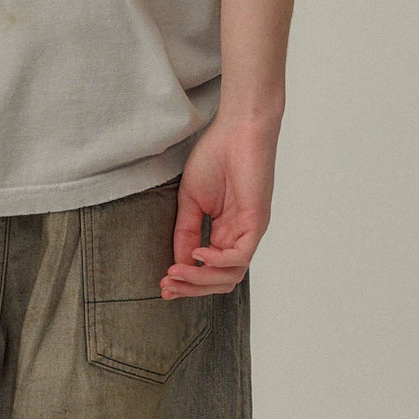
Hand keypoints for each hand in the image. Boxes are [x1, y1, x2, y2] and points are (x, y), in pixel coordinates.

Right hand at [160, 109, 279, 298]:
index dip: (186, 282)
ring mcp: (249, 231)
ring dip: (201, 279)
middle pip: (220, 281)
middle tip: (167, 288)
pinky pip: (240, 256)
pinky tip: (198, 255)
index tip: (162, 286)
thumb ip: (185, 232)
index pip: (208, 271)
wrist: (236, 130)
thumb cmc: (215, 156)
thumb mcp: (190, 200)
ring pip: (230, 275)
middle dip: (191, 288)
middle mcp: (239, 237)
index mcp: (225, 232)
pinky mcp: (256, 222)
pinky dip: (217, 261)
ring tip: (176, 273)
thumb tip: (179, 264)